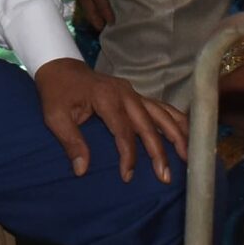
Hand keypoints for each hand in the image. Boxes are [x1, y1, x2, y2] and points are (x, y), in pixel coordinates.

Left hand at [33, 58, 188, 182]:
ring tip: (188, 157)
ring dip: (177, 135)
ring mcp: (134, 93)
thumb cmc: (57, 93)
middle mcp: (126, 94)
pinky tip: (189, 135)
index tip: (127, 176)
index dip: (128, 155)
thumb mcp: (54, 116)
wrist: (61, 68)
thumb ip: (70, 141)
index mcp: (106, 97)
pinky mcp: (138, 95)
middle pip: (148, 124)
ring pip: (162, 114)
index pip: (123, 130)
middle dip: (159, 151)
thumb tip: (82, 170)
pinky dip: (177, 120)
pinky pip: (162, 108)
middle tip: (165, 176)